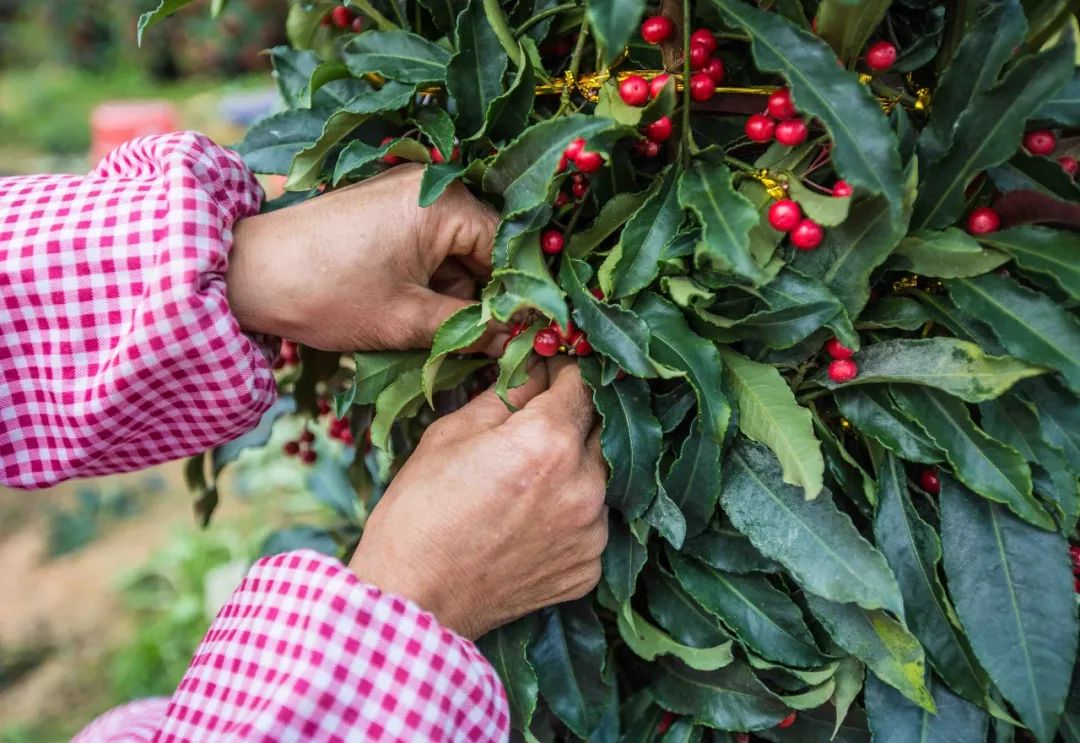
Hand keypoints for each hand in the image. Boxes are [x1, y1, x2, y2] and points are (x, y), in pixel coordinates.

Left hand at [227, 164, 501, 351]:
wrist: (246, 272)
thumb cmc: (327, 293)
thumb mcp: (407, 321)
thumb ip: (469, 330)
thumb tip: (515, 342)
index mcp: (445, 203)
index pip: (508, 248)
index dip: (514, 295)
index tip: (518, 336)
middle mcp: (431, 186)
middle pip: (483, 248)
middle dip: (478, 295)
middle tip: (470, 340)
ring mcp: (404, 193)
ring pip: (454, 251)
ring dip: (449, 291)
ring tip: (425, 328)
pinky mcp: (382, 206)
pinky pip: (426, 244)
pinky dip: (425, 277)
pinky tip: (406, 308)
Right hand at [349, 357, 608, 638]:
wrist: (413, 598)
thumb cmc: (419, 512)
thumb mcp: (452, 433)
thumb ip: (506, 395)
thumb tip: (534, 368)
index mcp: (549, 441)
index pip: (581, 383)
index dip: (564, 370)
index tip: (549, 369)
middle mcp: (584, 485)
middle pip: (599, 428)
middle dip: (572, 418)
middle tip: (537, 422)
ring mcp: (591, 532)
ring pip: (600, 478)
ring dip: (574, 467)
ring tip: (528, 479)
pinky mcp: (588, 568)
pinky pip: (590, 524)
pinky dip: (569, 514)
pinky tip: (530, 520)